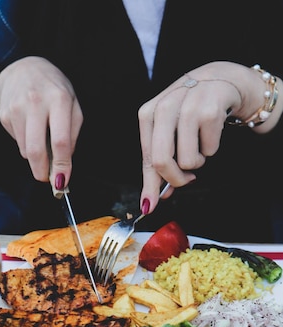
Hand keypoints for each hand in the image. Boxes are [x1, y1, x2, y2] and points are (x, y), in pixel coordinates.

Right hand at [0, 56, 82, 188]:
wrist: (24, 69)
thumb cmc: (53, 90)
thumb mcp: (72, 106)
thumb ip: (71, 135)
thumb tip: (63, 165)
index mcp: (58, 100)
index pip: (60, 141)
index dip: (62, 166)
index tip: (62, 182)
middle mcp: (35, 102)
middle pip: (36, 150)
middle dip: (42, 171)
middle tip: (47, 178)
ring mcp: (17, 108)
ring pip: (26, 150)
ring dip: (35, 156)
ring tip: (41, 139)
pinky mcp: (5, 115)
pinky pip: (18, 142)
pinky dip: (26, 143)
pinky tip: (29, 128)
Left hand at [138, 61, 280, 213]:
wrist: (220, 80)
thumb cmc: (189, 110)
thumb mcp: (169, 132)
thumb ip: (159, 165)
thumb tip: (152, 200)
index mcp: (148, 113)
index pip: (147, 159)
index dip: (150, 186)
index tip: (150, 205)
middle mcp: (164, 108)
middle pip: (161, 162)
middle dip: (175, 179)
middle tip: (186, 178)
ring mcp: (187, 107)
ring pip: (187, 160)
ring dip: (197, 161)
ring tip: (199, 145)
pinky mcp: (210, 110)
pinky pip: (209, 150)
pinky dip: (212, 149)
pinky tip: (211, 132)